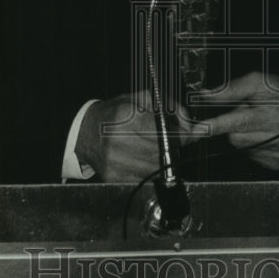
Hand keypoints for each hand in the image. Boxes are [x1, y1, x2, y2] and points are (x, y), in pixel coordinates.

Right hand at [75, 91, 195, 182]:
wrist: (86, 133)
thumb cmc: (115, 114)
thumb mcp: (142, 99)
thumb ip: (169, 106)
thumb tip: (188, 121)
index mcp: (127, 118)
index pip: (167, 133)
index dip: (184, 134)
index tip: (192, 133)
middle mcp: (120, 141)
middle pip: (164, 151)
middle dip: (173, 145)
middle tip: (169, 139)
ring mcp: (116, 162)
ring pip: (157, 167)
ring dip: (162, 159)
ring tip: (151, 147)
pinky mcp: (115, 178)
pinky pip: (145, 178)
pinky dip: (150, 170)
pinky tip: (141, 159)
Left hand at [193, 72, 278, 171]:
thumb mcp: (260, 82)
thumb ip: (232, 89)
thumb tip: (206, 95)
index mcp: (270, 113)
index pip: (236, 121)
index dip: (214, 126)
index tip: (196, 131)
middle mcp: (276, 135)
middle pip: (234, 136)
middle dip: (235, 125)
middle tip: (250, 114)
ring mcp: (277, 152)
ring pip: (241, 146)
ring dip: (244, 134)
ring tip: (261, 123)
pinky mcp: (277, 162)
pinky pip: (251, 156)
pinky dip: (253, 145)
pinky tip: (266, 135)